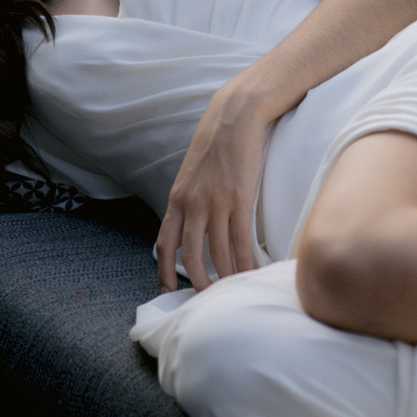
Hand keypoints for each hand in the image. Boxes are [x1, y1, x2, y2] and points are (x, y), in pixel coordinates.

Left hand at [156, 77, 269, 289]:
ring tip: (233, 293)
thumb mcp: (192, 174)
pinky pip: (241, 241)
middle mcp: (192, 203)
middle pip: (191, 255)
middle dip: (198, 282)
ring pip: (218, 253)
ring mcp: (215, 202)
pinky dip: (246, 262)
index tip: (167, 290)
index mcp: (177, 198)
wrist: (234, 116)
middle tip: (207, 300)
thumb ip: (189, 200)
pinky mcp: (239, 198)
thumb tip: (191, 226)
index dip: (163, 269)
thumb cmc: (215, 143)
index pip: (164, 242)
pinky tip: (252, 273)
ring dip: (227, 278)